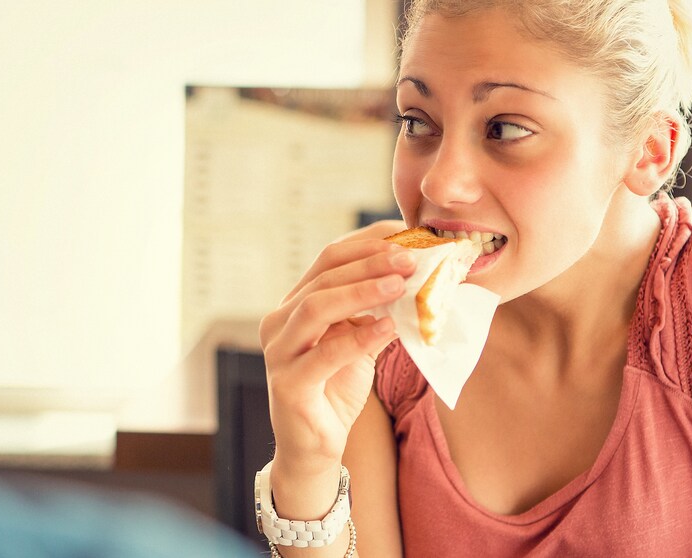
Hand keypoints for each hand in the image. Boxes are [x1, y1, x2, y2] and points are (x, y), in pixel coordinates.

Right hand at [259, 222, 413, 473]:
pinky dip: (359, 337)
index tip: (407, 237)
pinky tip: (389, 328)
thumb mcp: (358, 341)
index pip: (328, 259)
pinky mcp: (288, 385)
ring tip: (400, 284)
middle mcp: (279, 322)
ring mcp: (279, 353)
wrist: (315, 448)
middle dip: (369, 263)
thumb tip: (413, 277)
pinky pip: (325, 354)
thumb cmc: (335, 390)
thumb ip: (374, 311)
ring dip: (361, 291)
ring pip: (317, 306)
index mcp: (294, 305)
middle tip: (410, 259)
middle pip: (323, 276)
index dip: (368, 244)